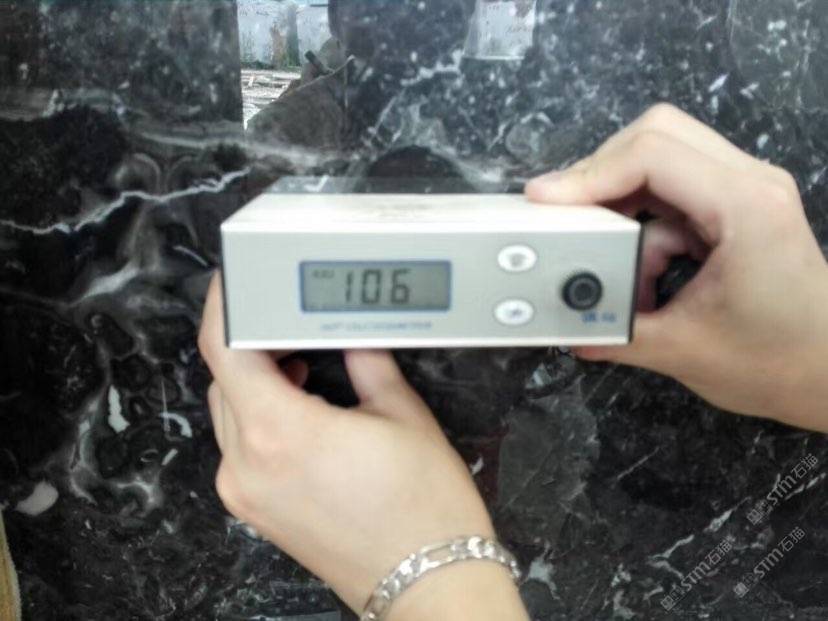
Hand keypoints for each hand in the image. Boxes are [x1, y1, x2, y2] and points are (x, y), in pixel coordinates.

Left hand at [198, 276, 527, 619]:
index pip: (225, 347)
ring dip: (256, 380)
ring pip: (228, 412)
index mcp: (281, 431)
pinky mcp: (257, 510)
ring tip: (302, 366)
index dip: (226, 306)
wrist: (430, 581)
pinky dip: (259, 417)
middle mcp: (250, 465)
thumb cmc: (424, 509)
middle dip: (252, 342)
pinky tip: (299, 409)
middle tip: (289, 325)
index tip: (238, 286)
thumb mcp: (403, 414)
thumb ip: (369, 359)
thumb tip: (353, 334)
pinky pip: (240, 446)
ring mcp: (247, 493)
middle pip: (224, 377)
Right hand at [526, 104, 827, 432]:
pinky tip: (641, 275)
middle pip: (656, 135)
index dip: (588, 173)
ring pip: (661, 160)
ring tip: (612, 261)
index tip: (546, 202)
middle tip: (567, 216)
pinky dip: (643, 227)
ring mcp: (745, 190)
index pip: (652, 154)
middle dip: (600, 174)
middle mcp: (749, 183)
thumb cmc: (779, 363)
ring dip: (622, 204)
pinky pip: (672, 193)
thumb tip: (564, 323)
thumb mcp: (683, 351)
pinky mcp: (735, 208)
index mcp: (745, 207)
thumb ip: (613, 331)